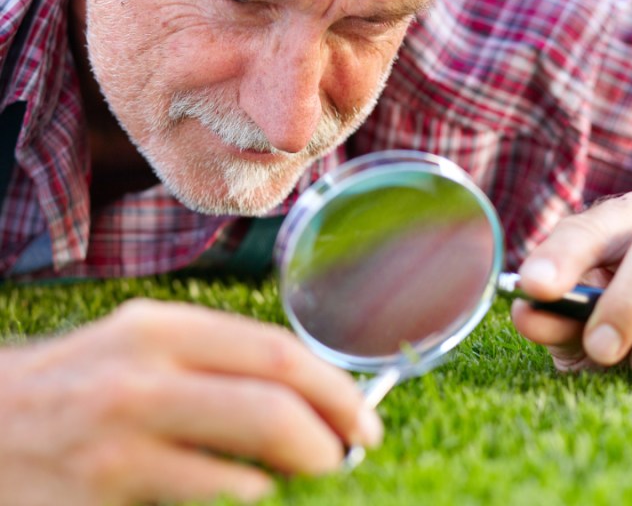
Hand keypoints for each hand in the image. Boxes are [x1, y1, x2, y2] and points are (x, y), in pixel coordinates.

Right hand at [0, 300, 382, 505]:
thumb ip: (220, 362)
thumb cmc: (82, 383)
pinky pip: (205, 500)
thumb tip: (310, 390)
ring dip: (297, 473)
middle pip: (272, 404)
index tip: (364, 415)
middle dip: (331, 433)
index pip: (276, 353)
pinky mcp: (103, 493)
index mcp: (163, 329)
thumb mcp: (146, 347)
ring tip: (312, 469)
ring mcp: (119, 441)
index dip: (334, 389)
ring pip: (246, 467)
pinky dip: (245, 497)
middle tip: (353, 451)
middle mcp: (143, 376)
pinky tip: (251, 492)